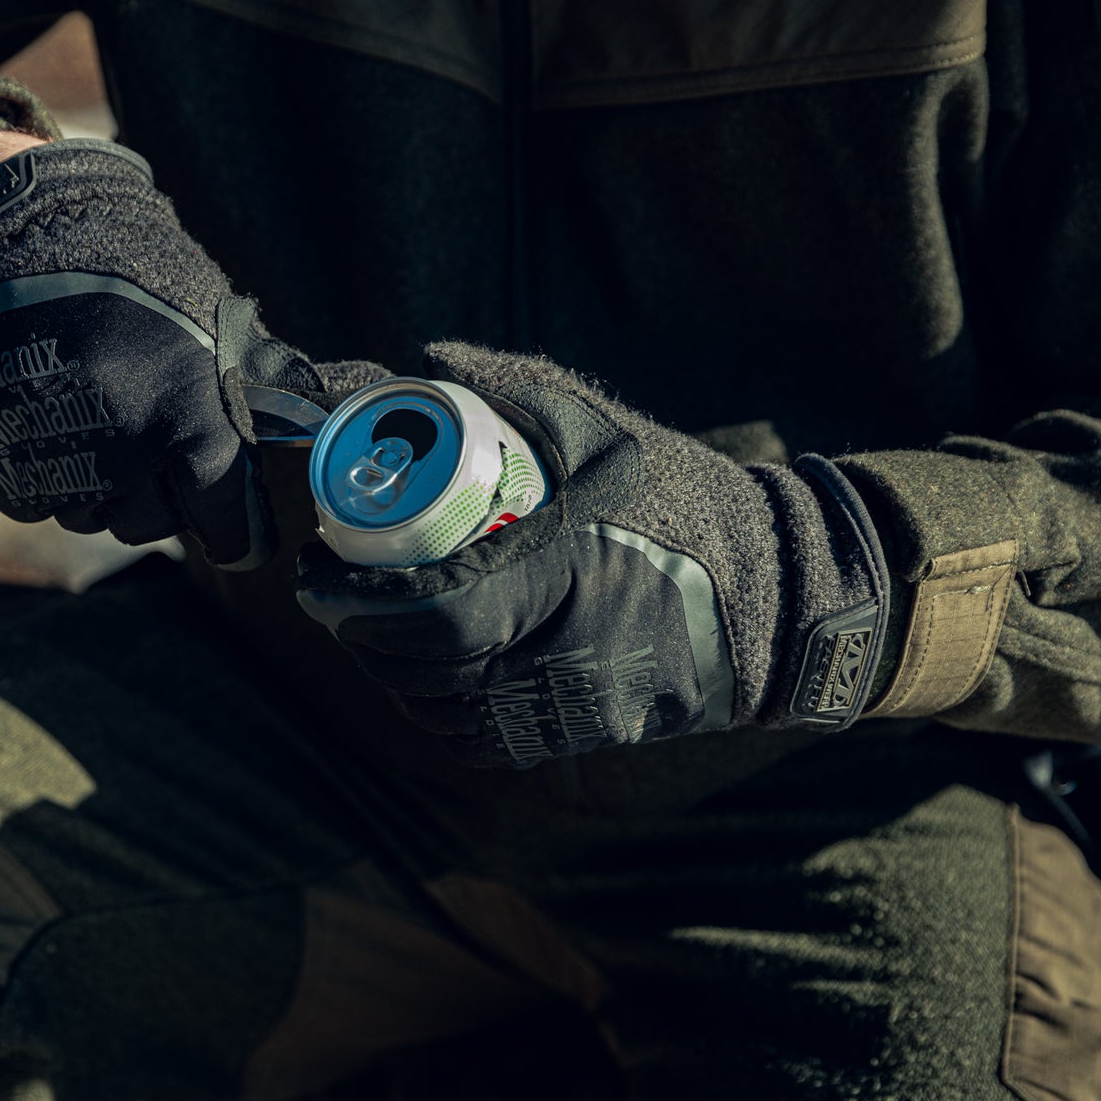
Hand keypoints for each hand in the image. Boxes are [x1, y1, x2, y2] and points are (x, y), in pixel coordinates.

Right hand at [0, 136, 329, 568]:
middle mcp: (124, 448)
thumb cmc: (137, 278)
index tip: (234, 532)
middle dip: (157, 494)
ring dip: (100, 484)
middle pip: (151, 524)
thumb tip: (365, 395)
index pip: (223, 520)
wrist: (17, 236)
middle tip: (149, 437)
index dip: (232, 530)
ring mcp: (55, 458)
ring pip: (90, 515)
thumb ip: (268, 384)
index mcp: (190, 416)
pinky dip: (43, 472)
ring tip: (97, 416)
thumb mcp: (216, 325)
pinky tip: (49, 418)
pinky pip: (33, 500)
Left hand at [295, 344, 893, 765]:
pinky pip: (476, 738)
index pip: (438, 613)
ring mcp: (572, 710)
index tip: (323, 568)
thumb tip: (416, 360)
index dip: (366, 600)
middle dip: (363, 629)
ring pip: (440, 709)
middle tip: (333, 585)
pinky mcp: (576, 740)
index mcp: (569, 576)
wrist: (777, 599)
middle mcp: (566, 657)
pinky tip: (422, 663)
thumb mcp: (605, 433)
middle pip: (423, 667)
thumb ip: (512, 390)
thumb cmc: (686, 502)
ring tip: (371, 617)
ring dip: (391, 667)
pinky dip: (435, 703)